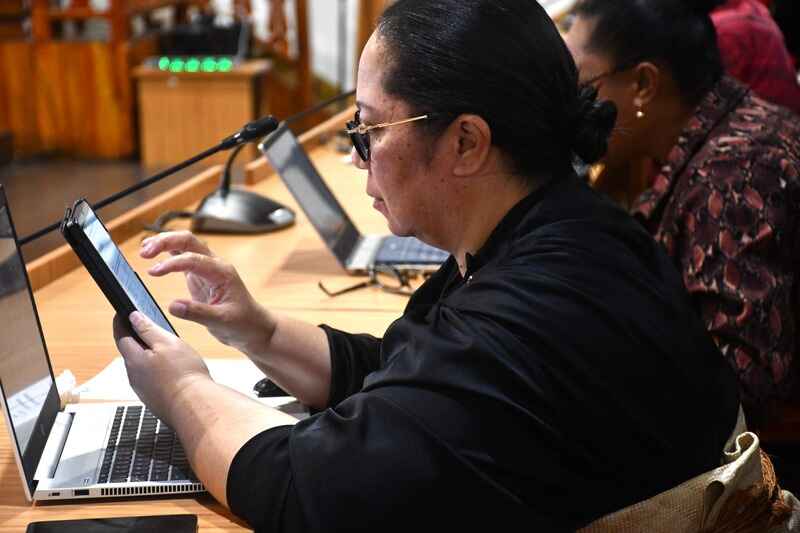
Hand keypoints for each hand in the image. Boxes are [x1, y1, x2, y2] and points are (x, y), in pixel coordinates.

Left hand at [113, 311, 210, 424]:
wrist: (196, 408)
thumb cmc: (184, 375)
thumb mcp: (168, 343)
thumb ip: (148, 329)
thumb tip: (133, 317)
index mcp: (134, 360)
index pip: (121, 336)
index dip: (121, 322)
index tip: (122, 313)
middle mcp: (134, 377)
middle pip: (132, 353)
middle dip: (139, 340)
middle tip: (151, 329)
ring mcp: (144, 391)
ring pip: (143, 368)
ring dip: (151, 358)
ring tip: (169, 352)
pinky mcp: (155, 401)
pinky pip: (153, 381)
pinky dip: (159, 373)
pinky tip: (175, 372)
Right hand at [140, 231, 274, 355]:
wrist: (253, 327)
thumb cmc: (243, 323)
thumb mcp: (222, 322)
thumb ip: (198, 313)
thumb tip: (173, 306)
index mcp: (222, 272)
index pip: (193, 259)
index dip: (171, 264)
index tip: (153, 272)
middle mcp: (215, 265)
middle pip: (188, 241)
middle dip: (166, 242)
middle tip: (145, 253)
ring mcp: (207, 269)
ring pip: (185, 245)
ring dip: (165, 243)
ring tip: (144, 250)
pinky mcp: (200, 276)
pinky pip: (183, 258)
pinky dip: (167, 254)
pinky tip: (154, 257)